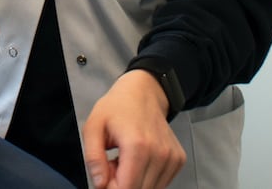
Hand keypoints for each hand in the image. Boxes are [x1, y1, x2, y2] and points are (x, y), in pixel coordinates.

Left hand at [82, 70, 185, 188]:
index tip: (103, 175)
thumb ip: (93, 157)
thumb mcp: (93, 126)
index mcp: (137, 145)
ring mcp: (172, 158)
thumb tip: (99, 183)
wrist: (143, 92)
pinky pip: (160, 183)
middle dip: (121, 184)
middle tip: (111, 164)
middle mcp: (160, 154)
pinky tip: (136, 160)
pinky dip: (146, 177)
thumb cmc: (117, 107)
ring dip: (133, 181)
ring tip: (122, 160)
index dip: (111, 188)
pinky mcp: (178, 160)